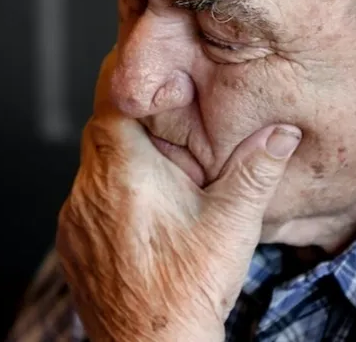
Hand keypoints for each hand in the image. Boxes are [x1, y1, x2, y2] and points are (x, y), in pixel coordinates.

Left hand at [56, 49, 301, 340]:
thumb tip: (282, 132)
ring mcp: (76, 216)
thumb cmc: (187, 291)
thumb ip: (257, 169)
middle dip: (131, 115)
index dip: (125, 77)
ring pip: (93, 162)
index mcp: (124, 173)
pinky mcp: (73, 239)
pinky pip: (86, 194)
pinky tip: (141, 201)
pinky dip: (109, 185)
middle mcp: (90, 190)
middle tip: (162, 110)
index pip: (110, 101)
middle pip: (102, 128)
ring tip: (157, 159)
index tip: (141, 64)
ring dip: (121, 153)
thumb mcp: (232, 223)